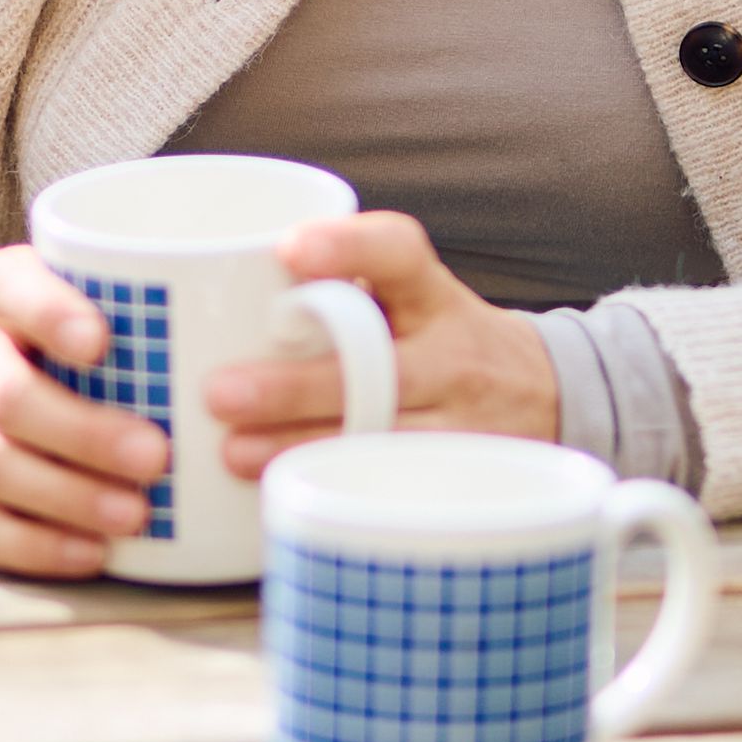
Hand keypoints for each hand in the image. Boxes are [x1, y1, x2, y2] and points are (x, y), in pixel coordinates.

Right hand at [0, 246, 167, 581]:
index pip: (10, 289)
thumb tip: (287, 304)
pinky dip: (37, 544)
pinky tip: (93, 553)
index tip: (103, 341)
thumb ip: (156, 299)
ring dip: (67, 494)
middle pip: (6, 393)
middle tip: (156, 455)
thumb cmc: (74, 342)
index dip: (48, 313)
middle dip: (82, 430)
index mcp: (1, 296)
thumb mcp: (98, 298)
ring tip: (135, 515)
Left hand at [208, 210, 559, 474]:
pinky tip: (285, 495)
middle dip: (296, 386)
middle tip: (220, 392)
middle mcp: (454, 354)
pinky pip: (398, 488)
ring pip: (384, 436)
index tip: (287, 248)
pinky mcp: (466, 479)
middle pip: (379, 367)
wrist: (546, 395)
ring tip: (234, 452)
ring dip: (301, 447)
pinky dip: (338, 491)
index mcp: (431, 294)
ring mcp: (466, 422)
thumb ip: (334, 290)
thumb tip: (195, 293)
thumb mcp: (409, 297)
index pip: (401, 252)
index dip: (347, 246)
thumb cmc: (433, 339)